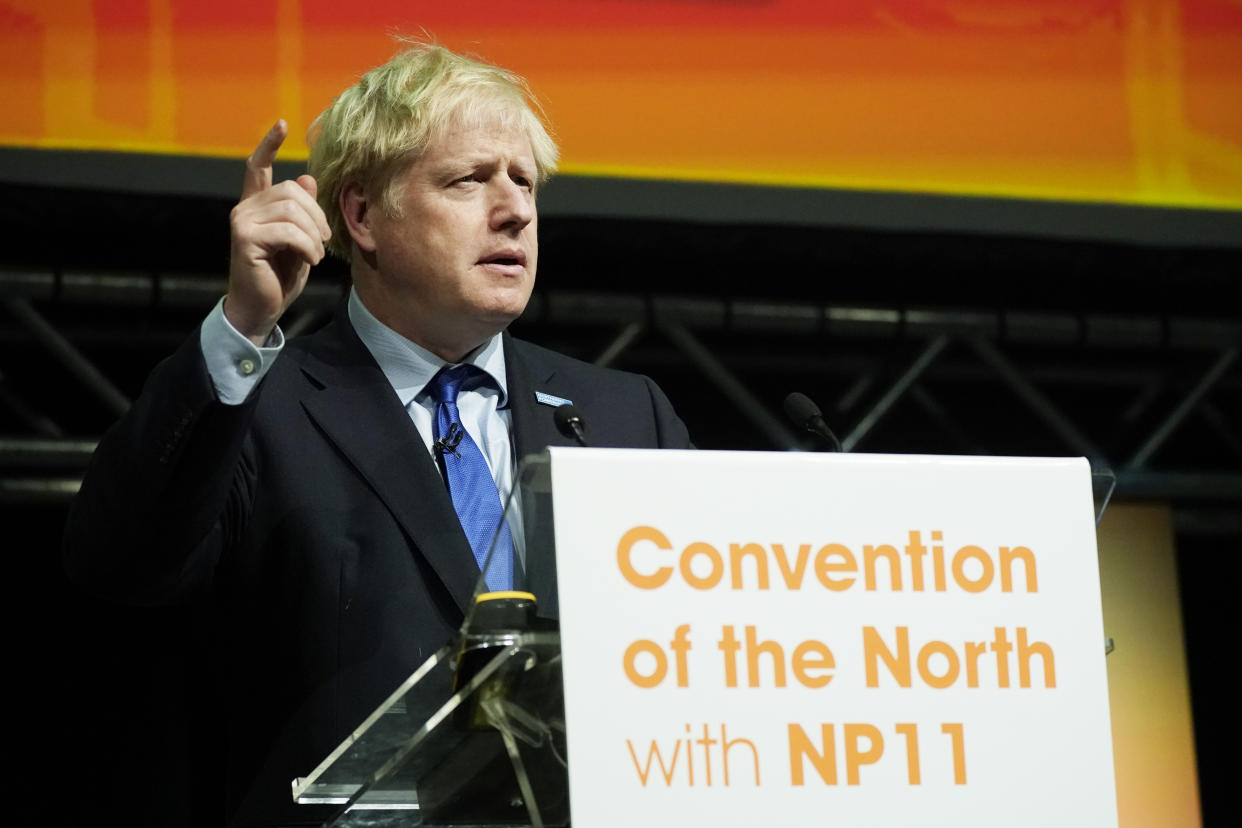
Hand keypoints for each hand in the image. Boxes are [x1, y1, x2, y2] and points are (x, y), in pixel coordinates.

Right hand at [225, 120, 330, 344]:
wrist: (261, 307)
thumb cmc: (281, 276)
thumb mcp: (300, 241)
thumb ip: (304, 212)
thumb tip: (309, 179)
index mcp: (257, 206)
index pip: (258, 166)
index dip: (269, 144)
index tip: (282, 123)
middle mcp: (245, 208)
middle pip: (293, 191)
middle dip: (317, 216)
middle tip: (324, 242)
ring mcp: (242, 221)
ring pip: (293, 210)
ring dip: (314, 236)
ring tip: (315, 255)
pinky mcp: (245, 238)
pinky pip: (289, 231)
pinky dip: (307, 247)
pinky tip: (310, 261)